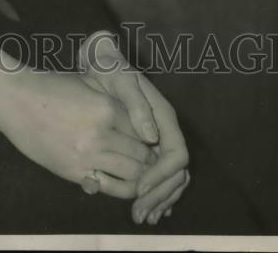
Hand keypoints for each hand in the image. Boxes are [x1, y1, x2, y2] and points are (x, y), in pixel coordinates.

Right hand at [0, 48, 154, 197]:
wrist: (16, 100)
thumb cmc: (52, 86)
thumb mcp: (89, 85)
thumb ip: (116, 102)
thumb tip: (141, 123)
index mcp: (107, 109)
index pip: (145, 132)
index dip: (153, 139)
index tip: (156, 144)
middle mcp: (101, 135)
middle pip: (142, 156)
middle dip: (151, 160)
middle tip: (154, 162)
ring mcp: (87, 157)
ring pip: (131, 175)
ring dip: (140, 176)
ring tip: (141, 173)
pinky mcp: (74, 173)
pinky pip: (109, 188)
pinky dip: (122, 189)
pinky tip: (123, 183)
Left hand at [78, 32, 189, 225]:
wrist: (101, 60)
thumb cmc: (110, 68)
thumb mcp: (120, 80)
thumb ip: (136, 106)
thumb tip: (150, 137)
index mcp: (163, 116)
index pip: (176, 154)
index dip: (161, 175)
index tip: (141, 189)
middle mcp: (164, 130)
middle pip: (176, 172)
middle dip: (160, 195)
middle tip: (139, 214)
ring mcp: (157, 138)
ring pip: (170, 178)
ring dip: (159, 200)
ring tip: (140, 216)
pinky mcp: (147, 145)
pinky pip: (159, 175)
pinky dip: (155, 194)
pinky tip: (143, 207)